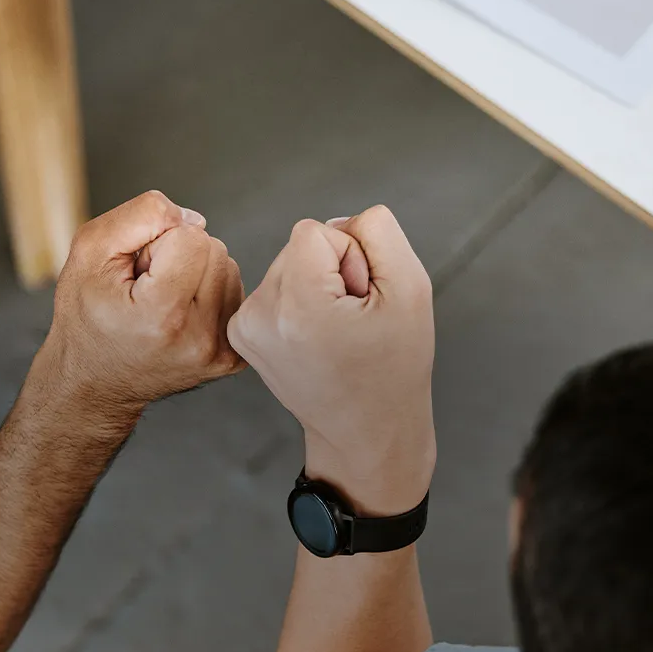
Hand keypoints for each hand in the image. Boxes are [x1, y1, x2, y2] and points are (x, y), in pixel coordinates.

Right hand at [41, 190, 245, 415]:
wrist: (94, 382)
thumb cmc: (86, 317)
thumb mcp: (88, 253)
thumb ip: (139, 216)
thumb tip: (194, 218)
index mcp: (162, 315)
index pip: (192, 237)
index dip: (158, 244)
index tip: (136, 274)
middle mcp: (198, 339)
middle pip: (215, 250)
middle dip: (179, 256)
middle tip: (146, 289)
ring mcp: (219, 353)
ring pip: (229, 269)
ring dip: (196, 274)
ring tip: (161, 302)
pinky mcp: (232, 358)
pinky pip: (235, 295)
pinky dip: (209, 295)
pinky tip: (179, 314)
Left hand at [228, 206, 435, 515]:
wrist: (366, 430)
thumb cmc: (394, 367)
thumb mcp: (411, 288)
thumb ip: (378, 232)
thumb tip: (339, 221)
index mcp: (298, 306)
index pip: (317, 230)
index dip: (352, 258)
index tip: (361, 302)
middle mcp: (259, 316)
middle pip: (299, 246)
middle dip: (332, 272)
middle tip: (352, 321)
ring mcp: (245, 327)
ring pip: (288, 264)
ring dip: (317, 287)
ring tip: (336, 332)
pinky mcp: (241, 333)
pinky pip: (276, 287)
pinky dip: (300, 303)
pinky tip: (317, 337)